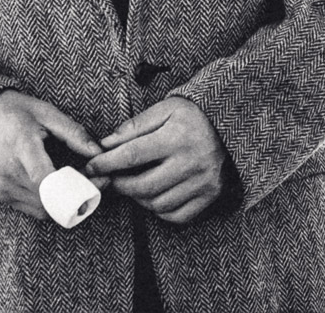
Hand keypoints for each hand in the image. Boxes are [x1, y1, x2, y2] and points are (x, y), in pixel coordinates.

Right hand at [0, 90, 104, 219]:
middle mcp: (10, 174)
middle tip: (96, 181)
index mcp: (22, 148)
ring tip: (80, 182)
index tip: (96, 180)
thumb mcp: (46, 112)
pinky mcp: (3, 196)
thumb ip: (73, 133)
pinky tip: (62, 186)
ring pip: (43, 209)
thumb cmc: (15, 111)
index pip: (46, 180)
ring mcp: (4, 189)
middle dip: (77, 195)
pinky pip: (32, 209)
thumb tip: (96, 151)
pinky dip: (51, 203)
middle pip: (49, 200)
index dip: (74, 187)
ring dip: (65, 202)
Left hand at [86, 97, 226, 224]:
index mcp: (178, 136)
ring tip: (133, 183)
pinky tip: (155, 194)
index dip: (106, 163)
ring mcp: (203, 182)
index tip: (91, 167)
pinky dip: (159, 209)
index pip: (132, 155)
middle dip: (120, 184)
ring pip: (157, 203)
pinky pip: (175, 215)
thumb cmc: (194, 115)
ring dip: (138, 197)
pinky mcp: (210, 197)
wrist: (232, 126)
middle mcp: (192, 162)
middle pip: (142, 185)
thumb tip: (104, 145)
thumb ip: (134, 126)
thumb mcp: (166, 109)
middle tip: (111, 178)